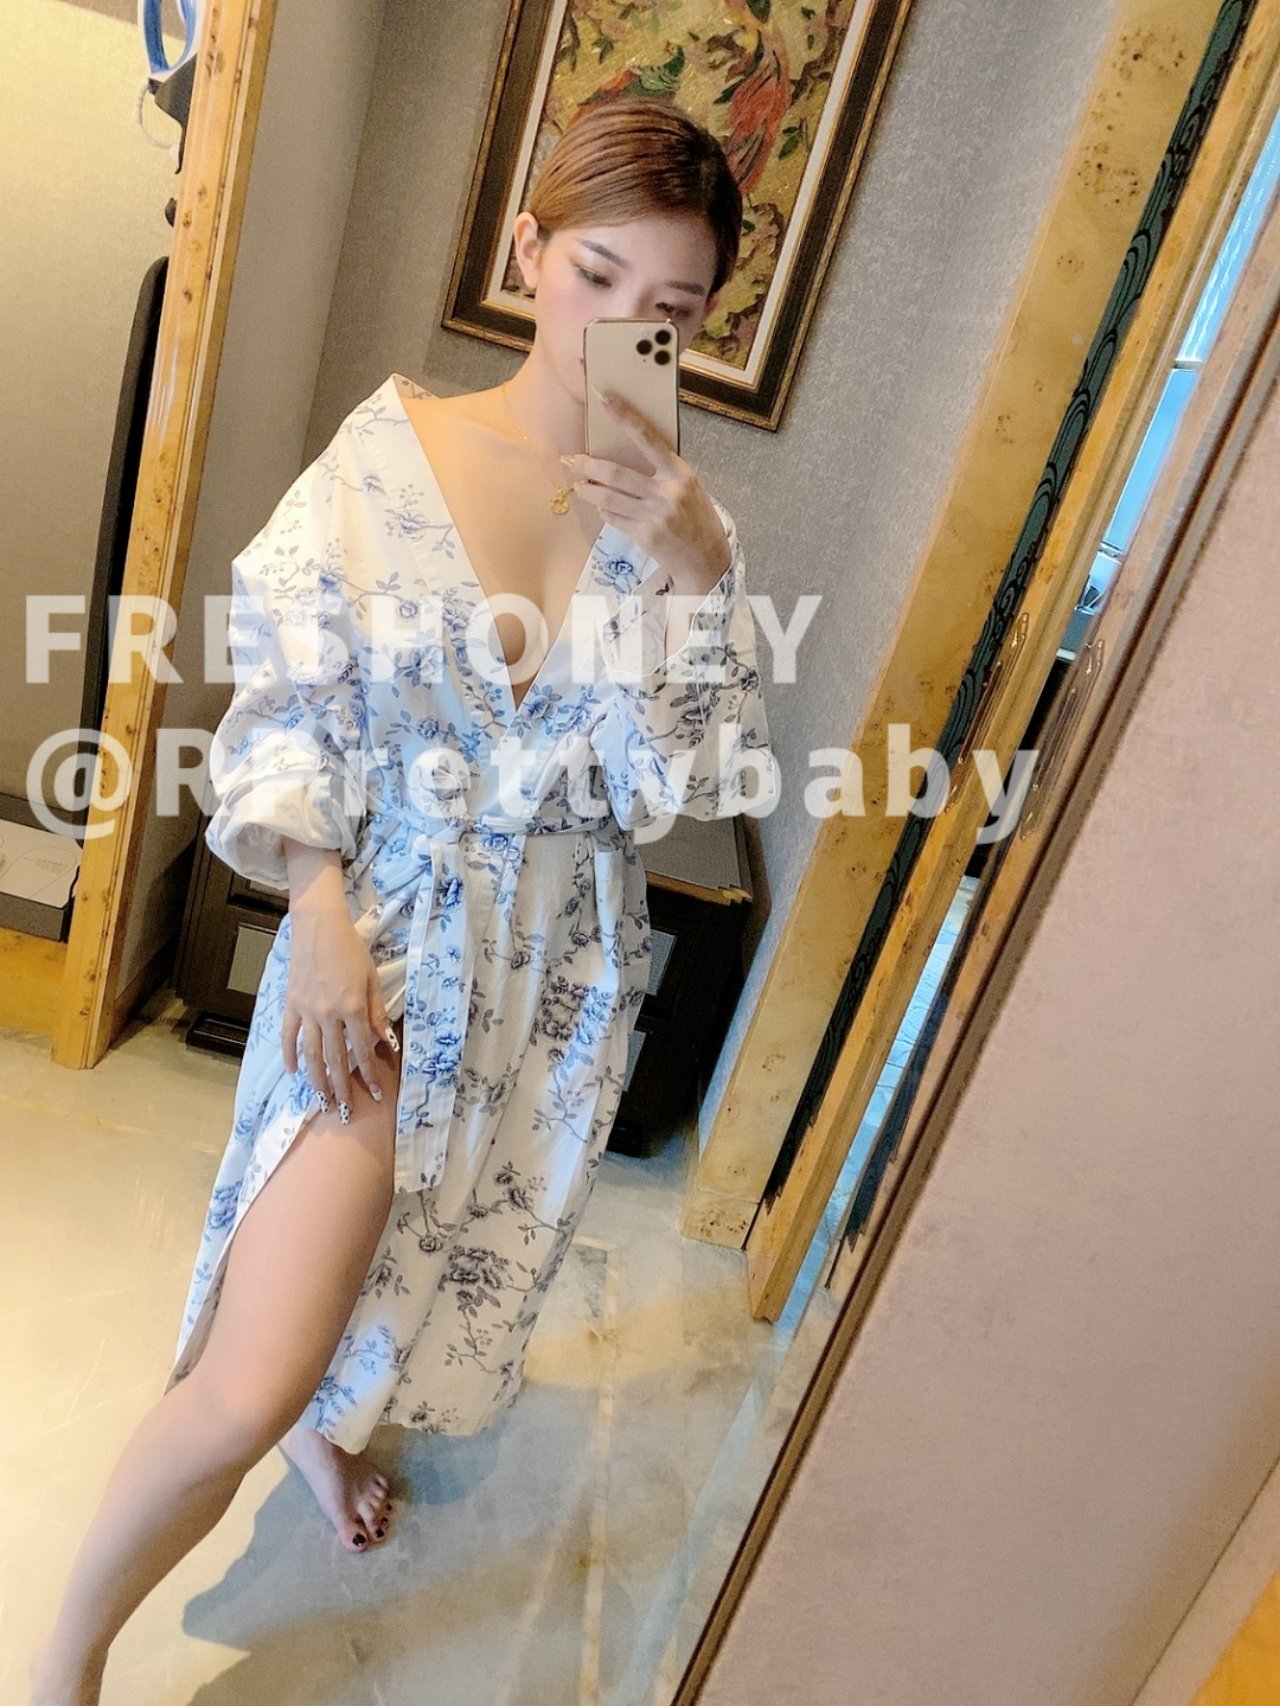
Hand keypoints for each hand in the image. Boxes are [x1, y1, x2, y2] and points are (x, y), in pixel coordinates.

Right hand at [279, 852, 392, 1111]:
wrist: (318, 927)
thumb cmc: (351, 949)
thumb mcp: (372, 979)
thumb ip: (377, 1013)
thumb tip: (386, 1043)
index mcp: (352, 1008)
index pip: (362, 1050)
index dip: (369, 1075)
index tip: (376, 1095)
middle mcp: (328, 1014)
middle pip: (335, 1059)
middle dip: (341, 1087)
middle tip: (344, 1112)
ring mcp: (306, 1010)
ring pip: (310, 1053)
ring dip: (316, 1080)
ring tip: (321, 1100)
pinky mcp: (290, 1004)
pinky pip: (288, 1035)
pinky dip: (290, 1055)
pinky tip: (293, 1073)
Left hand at [562, 388, 731, 596]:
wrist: (707, 560)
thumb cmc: (697, 519)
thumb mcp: (688, 488)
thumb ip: (662, 473)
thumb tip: (626, 456)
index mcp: (680, 473)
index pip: (646, 437)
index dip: (623, 415)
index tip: (603, 396)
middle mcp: (667, 492)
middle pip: (615, 473)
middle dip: (586, 466)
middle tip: (570, 460)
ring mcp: (654, 516)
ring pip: (607, 498)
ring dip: (587, 491)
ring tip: (578, 486)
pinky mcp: (644, 536)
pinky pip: (613, 518)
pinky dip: (604, 511)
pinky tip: (602, 508)